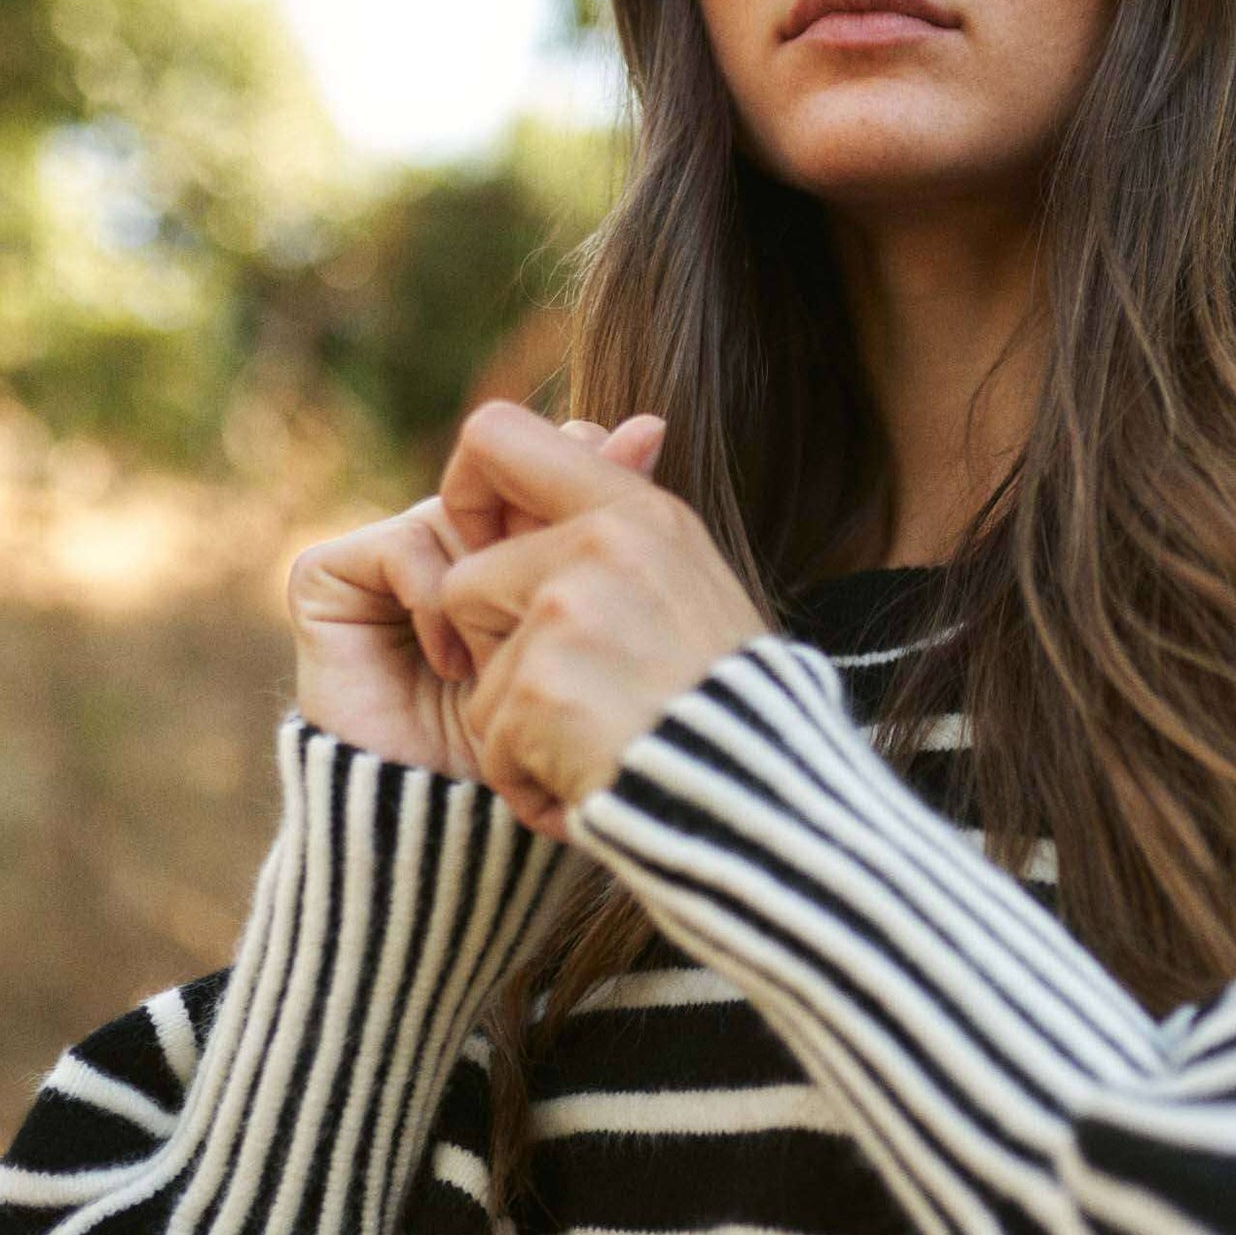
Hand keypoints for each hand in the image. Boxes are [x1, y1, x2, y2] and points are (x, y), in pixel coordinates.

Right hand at [287, 409, 669, 776]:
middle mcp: (450, 545)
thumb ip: (613, 527)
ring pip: (452, 517)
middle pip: (499, 482)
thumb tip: (652, 422)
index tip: (632, 493)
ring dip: (489, 587)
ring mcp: (389, 561)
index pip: (546, 469)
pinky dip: (434, 596)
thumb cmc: (537, 741)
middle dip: (538, 526)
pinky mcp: (332, 580)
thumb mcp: (591, 627)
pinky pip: (397, 544)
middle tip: (567, 570)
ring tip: (508, 655)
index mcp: (511, 551)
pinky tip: (455, 665)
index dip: (583, 473)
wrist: (456, 832)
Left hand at [436, 400, 771, 837]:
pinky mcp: (539, 689)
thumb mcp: (696, 584)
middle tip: (581, 697)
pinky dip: (529, 782)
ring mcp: (568, 615)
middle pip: (469, 582)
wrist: (768, 805)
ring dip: (519, 730)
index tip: (484, 545)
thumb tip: (631, 429)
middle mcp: (600, 545)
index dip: (467, 491)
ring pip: (476, 675)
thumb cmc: (734, 708)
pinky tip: (595, 783)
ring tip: (602, 746)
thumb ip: (630, 527)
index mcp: (639, 511)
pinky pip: (488, 742)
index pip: (494, 435)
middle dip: (499, 654)